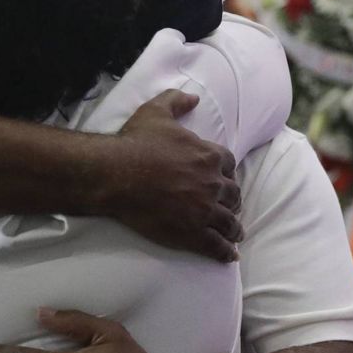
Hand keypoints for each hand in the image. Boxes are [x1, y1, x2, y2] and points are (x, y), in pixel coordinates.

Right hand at [102, 90, 241, 261]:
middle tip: (229, 208)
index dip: (227, 174)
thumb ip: (177, 101)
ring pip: (230, 222)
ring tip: (235, 234)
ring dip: (234, 228)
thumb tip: (193, 96)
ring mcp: (205, 210)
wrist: (116, 174)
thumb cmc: (135, 142)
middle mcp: (213, 184)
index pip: (230, 166)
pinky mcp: (193, 233)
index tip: (224, 180)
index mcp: (209, 156)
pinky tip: (230, 256)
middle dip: (232, 201)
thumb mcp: (156, 111)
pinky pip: (217, 245)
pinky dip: (226, 252)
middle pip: (233, 195)